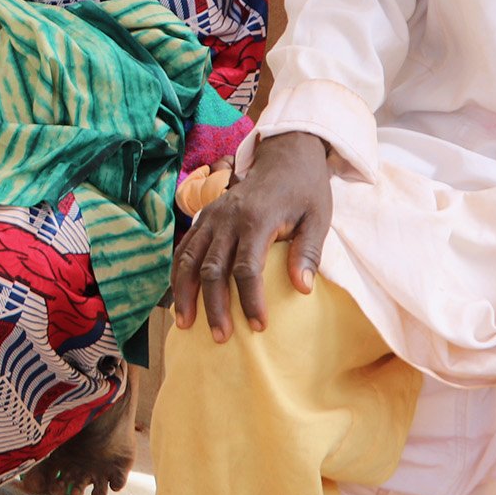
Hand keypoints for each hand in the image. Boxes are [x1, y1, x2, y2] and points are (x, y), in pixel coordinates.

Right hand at [171, 131, 332, 341]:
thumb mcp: (318, 219)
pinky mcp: (204, 217)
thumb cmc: (305, 191)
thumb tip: (301, 289)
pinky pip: (183, 248)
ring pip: (188, 259)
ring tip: (185, 324)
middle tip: (220, 338)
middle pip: (211, 269)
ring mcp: (211, 217)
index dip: (250, 300)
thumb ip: (307, 253)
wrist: (284, 157)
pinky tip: (178, 296)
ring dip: (185, 293)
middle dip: (213, 306)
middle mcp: (226, 219)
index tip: (258, 327)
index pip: (246, 268)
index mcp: (255, 220)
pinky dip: (177, 273)